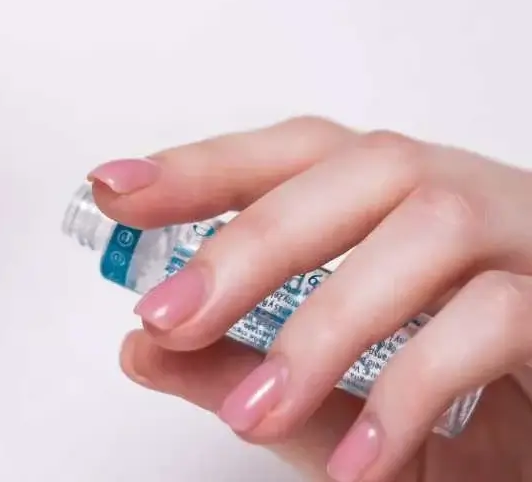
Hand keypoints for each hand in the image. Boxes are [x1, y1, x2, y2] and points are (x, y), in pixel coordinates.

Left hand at [89, 118, 531, 481]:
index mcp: (393, 199)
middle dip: (249, 243)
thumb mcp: (335, 397)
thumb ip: (244, 367)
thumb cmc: (465, 406)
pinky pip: (497, 317)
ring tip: (258, 409)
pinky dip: (415, 388)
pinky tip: (360, 460)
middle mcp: (457, 196)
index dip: (203, 163)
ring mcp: (522, 237)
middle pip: (351, 169)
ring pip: (425, 228)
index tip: (114, 188)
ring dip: (326, 322)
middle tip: (167, 316)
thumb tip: (142, 348)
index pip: (292, 154)